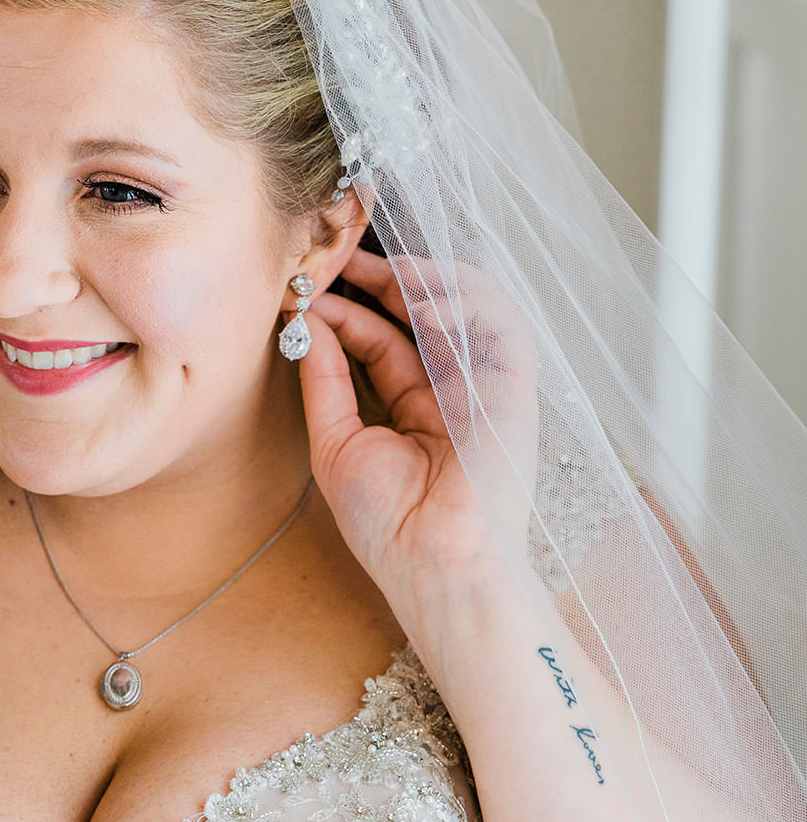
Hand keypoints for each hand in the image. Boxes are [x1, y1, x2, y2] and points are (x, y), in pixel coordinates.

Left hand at [296, 246, 540, 608]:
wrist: (435, 564)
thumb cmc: (387, 523)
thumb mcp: (336, 442)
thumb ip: (325, 381)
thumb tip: (306, 324)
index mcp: (415, 407)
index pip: (383, 340)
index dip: (351, 310)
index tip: (310, 292)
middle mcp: (453, 391)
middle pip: (425, 314)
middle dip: (387, 279)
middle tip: (347, 257)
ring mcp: (485, 386)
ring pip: (468, 308)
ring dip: (430, 281)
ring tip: (388, 271)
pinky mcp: (515, 388)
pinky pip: (501, 328)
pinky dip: (467, 305)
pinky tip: (425, 308)